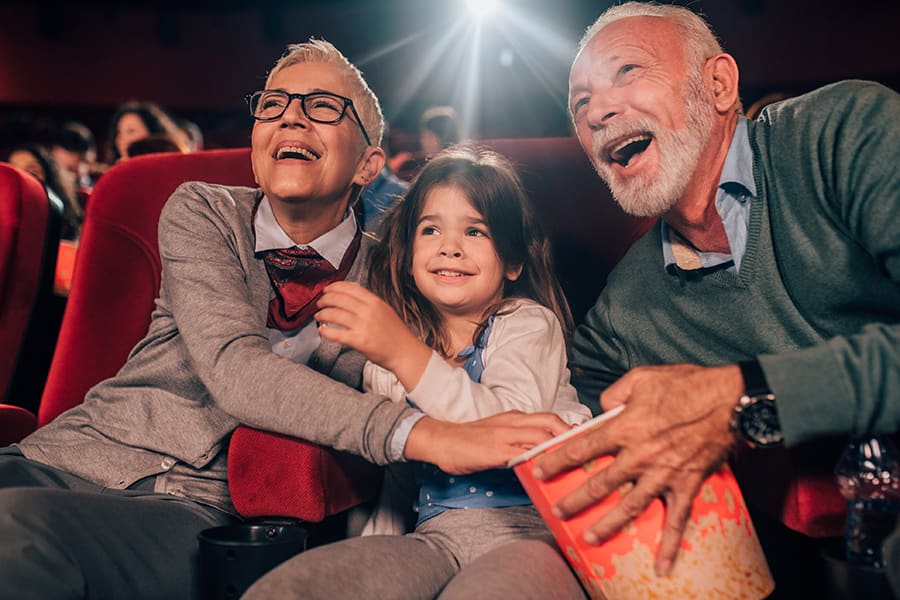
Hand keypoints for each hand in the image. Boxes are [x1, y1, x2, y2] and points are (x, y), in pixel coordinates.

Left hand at [316, 281, 430, 387]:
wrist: (405, 352)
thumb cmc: (396, 335)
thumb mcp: (385, 311)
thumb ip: (369, 303)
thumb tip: (351, 297)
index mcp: (375, 302)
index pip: (350, 288)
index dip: (334, 287)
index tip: (327, 289)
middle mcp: (368, 311)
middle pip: (339, 299)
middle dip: (325, 299)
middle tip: (319, 303)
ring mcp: (363, 326)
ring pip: (335, 314)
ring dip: (323, 314)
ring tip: (318, 316)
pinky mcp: (359, 341)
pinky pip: (336, 333)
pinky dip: (326, 331)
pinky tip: (322, 330)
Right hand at [405, 411, 569, 474]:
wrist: (441, 439)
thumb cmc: (469, 440)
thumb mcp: (499, 436)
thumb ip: (519, 442)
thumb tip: (541, 456)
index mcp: (515, 418)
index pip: (549, 418)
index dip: (568, 427)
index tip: (583, 439)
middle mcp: (513, 422)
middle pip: (550, 422)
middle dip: (570, 434)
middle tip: (585, 449)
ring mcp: (504, 435)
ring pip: (539, 436)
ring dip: (558, 447)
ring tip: (573, 461)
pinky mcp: (495, 450)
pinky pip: (521, 453)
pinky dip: (537, 459)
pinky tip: (547, 469)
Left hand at [532, 364, 741, 575]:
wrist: (729, 400)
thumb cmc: (687, 384)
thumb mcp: (642, 377)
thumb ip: (615, 394)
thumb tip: (603, 408)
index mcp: (625, 427)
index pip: (581, 447)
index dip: (557, 460)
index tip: (539, 470)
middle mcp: (639, 455)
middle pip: (599, 483)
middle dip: (575, 500)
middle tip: (558, 511)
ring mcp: (663, 473)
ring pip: (629, 506)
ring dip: (608, 525)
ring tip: (591, 537)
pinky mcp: (686, 484)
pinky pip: (677, 518)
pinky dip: (670, 543)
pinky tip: (661, 564)